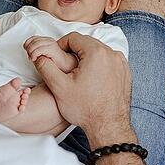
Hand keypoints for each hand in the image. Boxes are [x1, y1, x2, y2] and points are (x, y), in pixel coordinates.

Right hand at [32, 32, 136, 148]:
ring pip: (98, 51)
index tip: (56, 57)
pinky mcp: (125, 72)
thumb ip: (46, 67)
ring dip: (86, 58)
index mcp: (96, 53)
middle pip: (87, 42)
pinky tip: (91, 79)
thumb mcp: (59, 87)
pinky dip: (99, 65)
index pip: (73, 38)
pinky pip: (108, 61)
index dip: (61, 45)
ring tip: (77, 74)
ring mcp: (121, 63)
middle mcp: (112, 54)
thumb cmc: (85, 108)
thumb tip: (38, 56)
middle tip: (65, 66)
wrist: (108, 127)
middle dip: (74, 51)